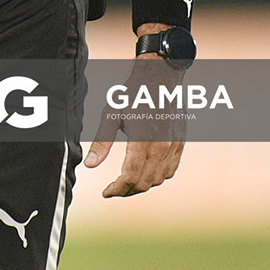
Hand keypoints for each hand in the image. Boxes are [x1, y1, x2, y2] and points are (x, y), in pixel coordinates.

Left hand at [84, 54, 186, 197]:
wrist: (161, 78)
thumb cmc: (134, 93)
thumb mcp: (112, 114)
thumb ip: (102, 142)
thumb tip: (90, 165)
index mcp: (142, 140)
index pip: (130, 177)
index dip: (117, 189)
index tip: (106, 192)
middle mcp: (161, 147)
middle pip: (144, 183)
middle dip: (127, 191)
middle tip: (114, 189)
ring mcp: (173, 147)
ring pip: (158, 180)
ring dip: (141, 185)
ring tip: (126, 182)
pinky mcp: (179, 144)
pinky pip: (170, 171)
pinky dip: (157, 178)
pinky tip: (145, 173)